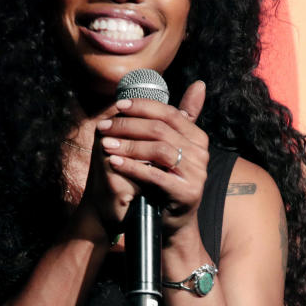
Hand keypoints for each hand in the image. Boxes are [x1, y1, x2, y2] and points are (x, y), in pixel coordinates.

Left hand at [93, 81, 208, 235]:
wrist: (172, 222)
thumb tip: (199, 84)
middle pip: (160, 130)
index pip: (169, 113)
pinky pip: (155, 175)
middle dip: (128, 126)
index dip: (142, 107)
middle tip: (104, 126)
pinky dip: (132, 167)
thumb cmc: (166, 180)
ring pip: (158, 150)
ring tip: (105, 144)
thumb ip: (181, 117)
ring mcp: (197, 174)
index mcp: (198, 138)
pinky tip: (115, 162)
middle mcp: (201, 153)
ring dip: (128, 145)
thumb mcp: (173, 147)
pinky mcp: (186, 193)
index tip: (117, 106)